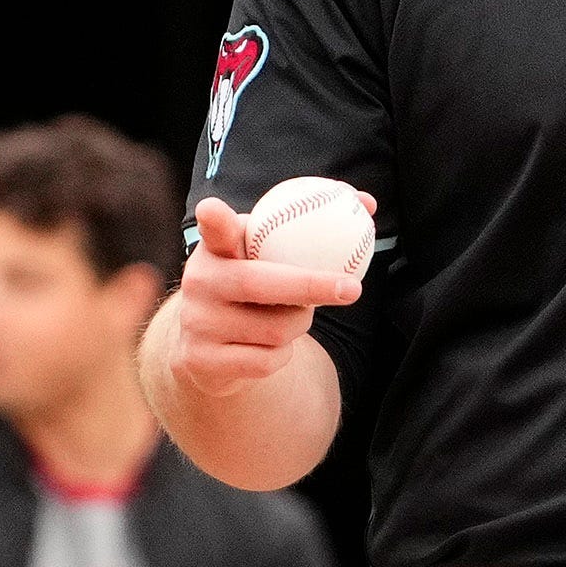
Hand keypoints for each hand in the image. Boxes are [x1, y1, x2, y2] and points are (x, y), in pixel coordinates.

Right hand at [154, 194, 366, 397]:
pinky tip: (267, 346)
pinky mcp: (201, 361)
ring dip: (300, 325)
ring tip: (291, 316)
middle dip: (310, 286)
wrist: (209, 348)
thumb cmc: (255, 289)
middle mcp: (198, 282)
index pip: (213, 229)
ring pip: (276, 330)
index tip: (214, 208)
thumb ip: (307, 229)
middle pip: (259, 285)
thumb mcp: (267, 257)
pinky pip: (268, 361)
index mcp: (214, 248)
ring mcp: (197, 323)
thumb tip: (368, 204)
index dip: (214, 219)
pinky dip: (281, 355)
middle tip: (352, 288)